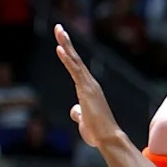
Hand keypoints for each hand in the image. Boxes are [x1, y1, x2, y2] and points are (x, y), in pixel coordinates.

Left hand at [54, 24, 121, 146]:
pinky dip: (67, 59)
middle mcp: (90, 84)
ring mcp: (89, 86)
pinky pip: (75, 71)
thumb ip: (79, 113)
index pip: (76, 68)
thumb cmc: (98, 132)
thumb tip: (75, 110)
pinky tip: (60, 48)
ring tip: (59, 30)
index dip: (68, 54)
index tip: (61, 42)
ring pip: (75, 61)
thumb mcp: (84, 121)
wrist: (108, 138)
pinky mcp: (86, 90)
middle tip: (58, 27)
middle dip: (66, 42)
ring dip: (66, 45)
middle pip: (76, 59)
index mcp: (88, 90)